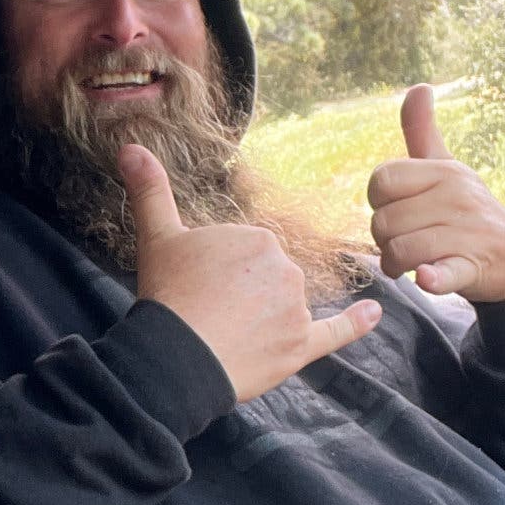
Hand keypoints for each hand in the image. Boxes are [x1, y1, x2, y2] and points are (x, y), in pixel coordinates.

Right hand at [119, 143, 380, 402]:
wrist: (176, 356)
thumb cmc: (167, 294)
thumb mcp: (156, 237)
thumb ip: (150, 190)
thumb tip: (129, 147)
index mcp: (258, 238)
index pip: (245, 254)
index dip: (219, 274)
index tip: (197, 287)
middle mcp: (286, 268)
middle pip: (267, 279)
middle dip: (241, 296)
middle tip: (208, 312)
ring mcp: (296, 308)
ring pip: (285, 307)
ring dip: (263, 318)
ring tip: (226, 334)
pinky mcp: (301, 346)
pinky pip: (335, 332)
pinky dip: (357, 323)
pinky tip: (375, 312)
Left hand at [366, 85, 504, 302]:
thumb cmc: (468, 210)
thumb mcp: (447, 168)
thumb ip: (422, 132)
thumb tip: (419, 86)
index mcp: (443, 172)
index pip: (382, 180)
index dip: (378, 202)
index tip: (396, 211)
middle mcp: (456, 197)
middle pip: (384, 221)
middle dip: (383, 240)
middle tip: (402, 244)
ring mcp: (467, 233)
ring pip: (401, 249)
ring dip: (395, 264)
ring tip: (409, 263)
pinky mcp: (474, 267)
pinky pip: (445, 272)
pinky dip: (434, 278)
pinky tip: (427, 278)